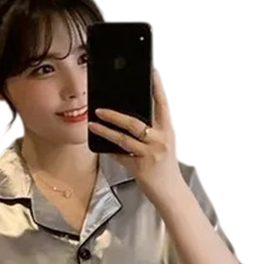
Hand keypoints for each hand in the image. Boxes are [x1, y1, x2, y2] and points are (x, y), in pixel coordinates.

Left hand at [88, 69, 183, 200]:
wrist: (170, 192)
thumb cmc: (165, 168)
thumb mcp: (163, 145)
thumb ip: (150, 132)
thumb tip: (129, 119)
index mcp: (167, 131)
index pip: (162, 104)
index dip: (157, 87)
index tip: (152, 71)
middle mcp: (160, 140)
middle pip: (135, 122)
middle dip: (115, 115)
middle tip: (100, 108)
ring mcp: (150, 154)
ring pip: (124, 138)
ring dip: (106, 130)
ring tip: (93, 124)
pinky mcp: (140, 167)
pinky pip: (120, 156)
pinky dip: (109, 150)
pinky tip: (99, 144)